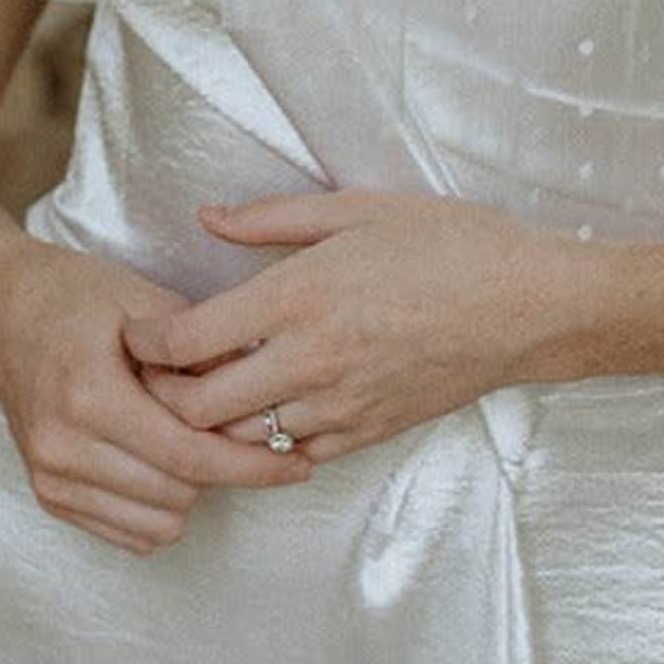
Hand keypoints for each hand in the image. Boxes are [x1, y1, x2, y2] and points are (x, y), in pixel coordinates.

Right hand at [0, 236, 315, 553]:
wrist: (0, 313)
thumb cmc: (75, 296)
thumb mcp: (142, 299)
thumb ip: (201, 347)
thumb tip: (264, 382)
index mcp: (89, 395)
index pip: (187, 455)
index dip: (251, 464)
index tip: (295, 462)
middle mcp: (64, 446)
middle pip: (179, 492)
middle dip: (222, 468)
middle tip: (241, 432)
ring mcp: (51, 476)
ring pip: (159, 521)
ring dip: (190, 489)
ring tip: (190, 437)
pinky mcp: (48, 495)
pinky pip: (129, 533)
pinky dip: (159, 507)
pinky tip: (163, 462)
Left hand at [121, 190, 588, 463]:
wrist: (528, 306)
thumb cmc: (450, 244)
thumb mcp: (359, 208)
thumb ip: (272, 218)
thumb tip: (208, 219)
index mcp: (300, 296)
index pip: (188, 341)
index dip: (144, 344)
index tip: (134, 332)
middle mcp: (311, 359)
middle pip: (198, 408)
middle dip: (161, 396)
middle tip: (155, 373)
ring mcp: (340, 405)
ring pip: (242, 441)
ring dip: (214, 423)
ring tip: (206, 392)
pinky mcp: (368, 433)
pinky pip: (295, 454)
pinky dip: (269, 440)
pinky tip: (270, 410)